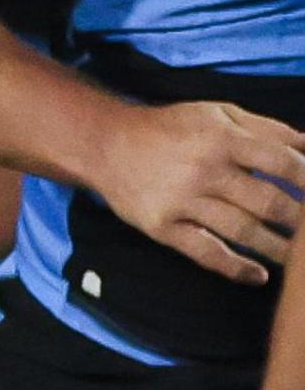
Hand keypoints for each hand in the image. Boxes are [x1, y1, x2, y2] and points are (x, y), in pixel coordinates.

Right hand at [92, 101, 304, 284]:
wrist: (105, 145)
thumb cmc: (168, 128)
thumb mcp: (217, 113)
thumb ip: (266, 128)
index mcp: (223, 139)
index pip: (283, 163)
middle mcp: (204, 170)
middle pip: (268, 202)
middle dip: (300, 219)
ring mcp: (182, 201)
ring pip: (243, 231)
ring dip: (278, 248)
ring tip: (299, 260)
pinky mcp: (163, 226)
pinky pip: (205, 252)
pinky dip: (235, 267)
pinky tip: (258, 276)